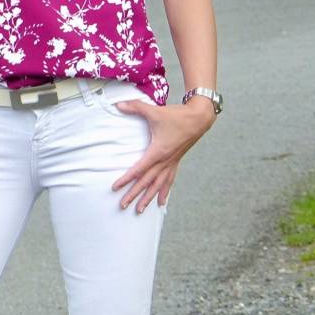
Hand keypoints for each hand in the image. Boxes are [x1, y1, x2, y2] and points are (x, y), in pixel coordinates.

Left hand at [110, 98, 215, 212]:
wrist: (199, 118)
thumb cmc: (177, 116)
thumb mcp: (154, 111)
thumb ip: (135, 107)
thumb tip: (118, 104)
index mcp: (158, 152)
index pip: (138, 169)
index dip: (126, 179)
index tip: (115, 187)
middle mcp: (164, 161)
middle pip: (147, 182)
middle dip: (134, 194)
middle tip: (122, 206)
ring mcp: (171, 163)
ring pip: (158, 185)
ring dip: (148, 198)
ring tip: (140, 210)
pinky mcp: (176, 161)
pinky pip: (169, 181)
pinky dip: (164, 192)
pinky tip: (162, 202)